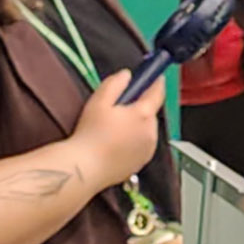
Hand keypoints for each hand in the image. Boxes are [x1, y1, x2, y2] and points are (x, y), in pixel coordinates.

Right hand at [70, 68, 166, 192]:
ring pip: (146, 130)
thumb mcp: (99, 101)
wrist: (86, 168)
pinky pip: (141, 146)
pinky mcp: (141, 163)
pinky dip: (133, 142)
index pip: (157, 93)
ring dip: (136, 126)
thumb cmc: (91, 136)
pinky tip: (115, 143)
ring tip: (113, 130)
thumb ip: (115, 84)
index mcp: (143, 115)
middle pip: (150, 113)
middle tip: (118, 109)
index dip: (157, 82)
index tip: (157, 77)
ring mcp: (148, 149)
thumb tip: (126, 75)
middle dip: (138, 108)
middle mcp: (150, 132)